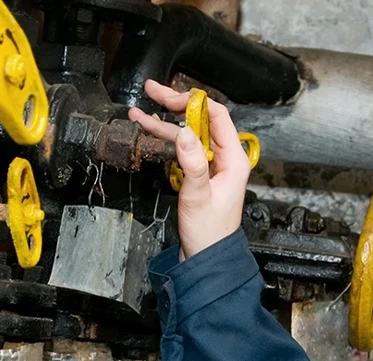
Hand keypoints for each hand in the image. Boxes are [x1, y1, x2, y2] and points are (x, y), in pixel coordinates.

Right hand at [128, 80, 251, 259]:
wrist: (206, 258)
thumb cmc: (209, 233)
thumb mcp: (199, 197)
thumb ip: (192, 164)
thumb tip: (183, 133)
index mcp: (234, 159)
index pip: (216, 116)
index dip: (192, 102)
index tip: (169, 97)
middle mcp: (225, 157)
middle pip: (200, 120)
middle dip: (174, 104)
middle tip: (152, 91)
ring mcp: (211, 164)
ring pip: (187, 133)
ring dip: (163, 121)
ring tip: (138, 111)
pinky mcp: (198, 173)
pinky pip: (182, 148)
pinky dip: (164, 138)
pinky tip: (148, 130)